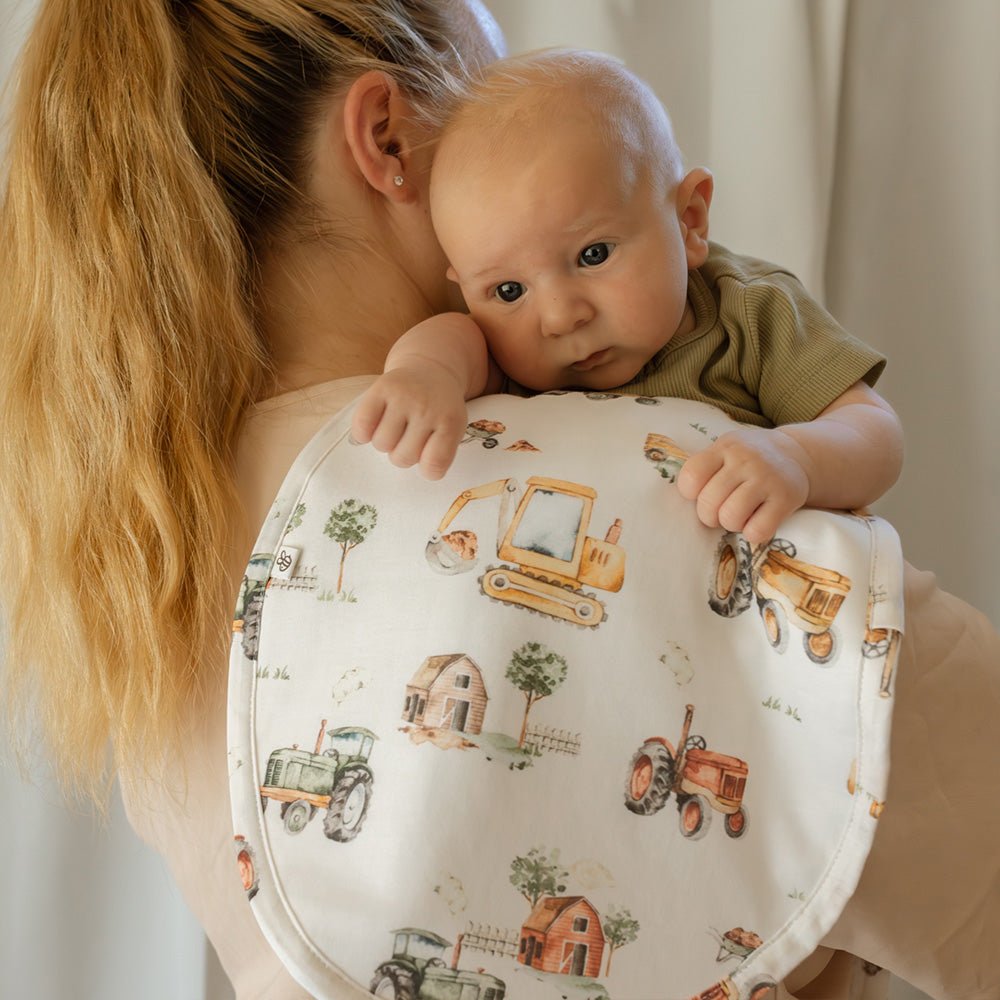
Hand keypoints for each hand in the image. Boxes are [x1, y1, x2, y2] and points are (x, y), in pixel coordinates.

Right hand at [351, 364, 467, 479]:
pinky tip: (375, 424)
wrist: (431, 369)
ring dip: (385, 442)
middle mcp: (427, 408)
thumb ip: (440, 453)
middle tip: (410, 435)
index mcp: (450, 422)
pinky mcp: (381, 387)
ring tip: (395, 426)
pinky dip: (363, 432)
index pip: (434, 465)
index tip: (428, 456)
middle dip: (403, 452)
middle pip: (402, 458)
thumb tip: (420, 471)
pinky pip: (362, 426)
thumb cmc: (439, 408)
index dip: (427, 467)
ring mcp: (403, 397)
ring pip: (382, 445)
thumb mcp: (453, 429)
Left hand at [675, 427, 810, 544]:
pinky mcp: (786, 497)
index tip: (702, 494)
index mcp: (724, 448)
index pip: (691, 475)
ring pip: (730, 517)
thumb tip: (680, 501)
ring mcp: (766, 478)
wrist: (797, 454)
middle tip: (721, 511)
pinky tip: (757, 523)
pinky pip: (758, 530)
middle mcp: (745, 459)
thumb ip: (705, 468)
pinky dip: (753, 534)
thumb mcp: (726, 451)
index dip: (690, 493)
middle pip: (708, 501)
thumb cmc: (749, 460)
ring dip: (732, 525)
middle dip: (709, 515)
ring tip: (740, 516)